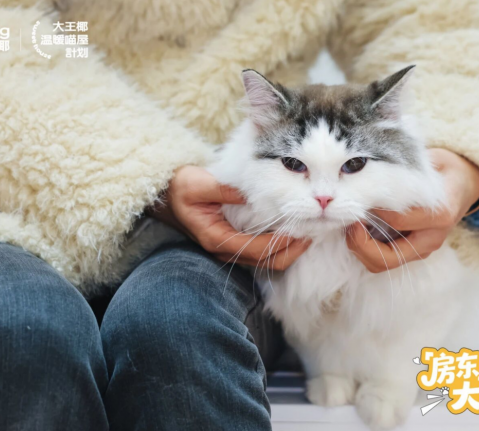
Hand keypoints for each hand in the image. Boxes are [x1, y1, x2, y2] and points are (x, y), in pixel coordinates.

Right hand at [149, 166, 310, 269]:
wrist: (166, 195)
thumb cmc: (180, 188)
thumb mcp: (196, 183)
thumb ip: (223, 189)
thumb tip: (250, 191)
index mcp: (215, 237)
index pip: (254, 249)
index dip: (279, 245)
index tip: (300, 233)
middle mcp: (223, 248)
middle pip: (263, 262)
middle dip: (290, 253)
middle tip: (311, 236)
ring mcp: (228, 247)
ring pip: (263, 260)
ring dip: (286, 251)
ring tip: (307, 235)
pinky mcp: (232, 241)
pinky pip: (259, 251)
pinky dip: (277, 246)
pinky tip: (291, 233)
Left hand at [346, 148, 478, 272]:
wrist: (463, 183)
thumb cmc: (441, 169)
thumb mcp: (427, 162)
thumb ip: (402, 171)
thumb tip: (365, 172)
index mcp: (439, 214)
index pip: (395, 221)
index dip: (370, 211)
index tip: (357, 198)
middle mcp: (432, 238)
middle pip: (388, 257)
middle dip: (360, 243)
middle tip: (349, 220)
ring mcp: (422, 249)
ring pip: (381, 264)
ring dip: (359, 248)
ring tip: (352, 223)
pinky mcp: (413, 252)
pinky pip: (383, 259)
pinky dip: (365, 248)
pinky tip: (359, 228)